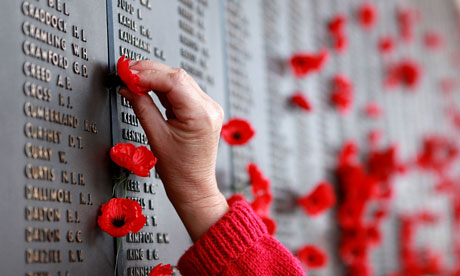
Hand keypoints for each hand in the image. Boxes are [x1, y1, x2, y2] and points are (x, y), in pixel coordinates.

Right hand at [118, 60, 228, 241]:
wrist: (194, 186)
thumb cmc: (179, 170)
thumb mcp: (156, 136)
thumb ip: (142, 107)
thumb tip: (128, 87)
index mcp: (201, 114)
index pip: (173, 81)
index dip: (147, 73)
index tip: (127, 73)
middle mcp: (209, 107)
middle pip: (177, 76)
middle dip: (149, 71)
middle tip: (126, 72)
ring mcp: (209, 108)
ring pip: (179, 81)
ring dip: (155, 77)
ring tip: (133, 78)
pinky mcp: (204, 110)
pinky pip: (182, 90)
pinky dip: (164, 86)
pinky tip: (148, 86)